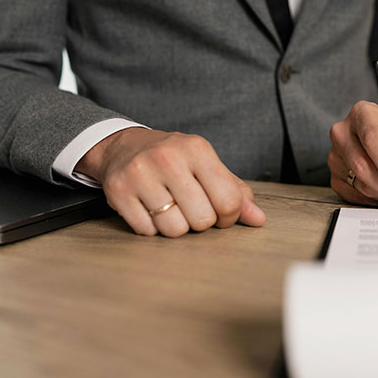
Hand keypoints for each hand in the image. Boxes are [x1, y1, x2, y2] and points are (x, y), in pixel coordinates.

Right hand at [76, 128, 265, 236]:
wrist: (124, 146)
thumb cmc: (175, 160)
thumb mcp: (207, 166)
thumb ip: (236, 193)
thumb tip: (259, 220)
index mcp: (198, 149)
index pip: (229, 201)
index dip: (228, 217)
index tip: (219, 212)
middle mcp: (168, 158)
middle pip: (202, 220)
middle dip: (201, 222)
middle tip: (191, 208)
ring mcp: (140, 174)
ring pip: (174, 230)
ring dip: (175, 226)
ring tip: (169, 207)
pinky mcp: (119, 191)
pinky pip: (147, 232)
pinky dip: (151, 228)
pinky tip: (149, 208)